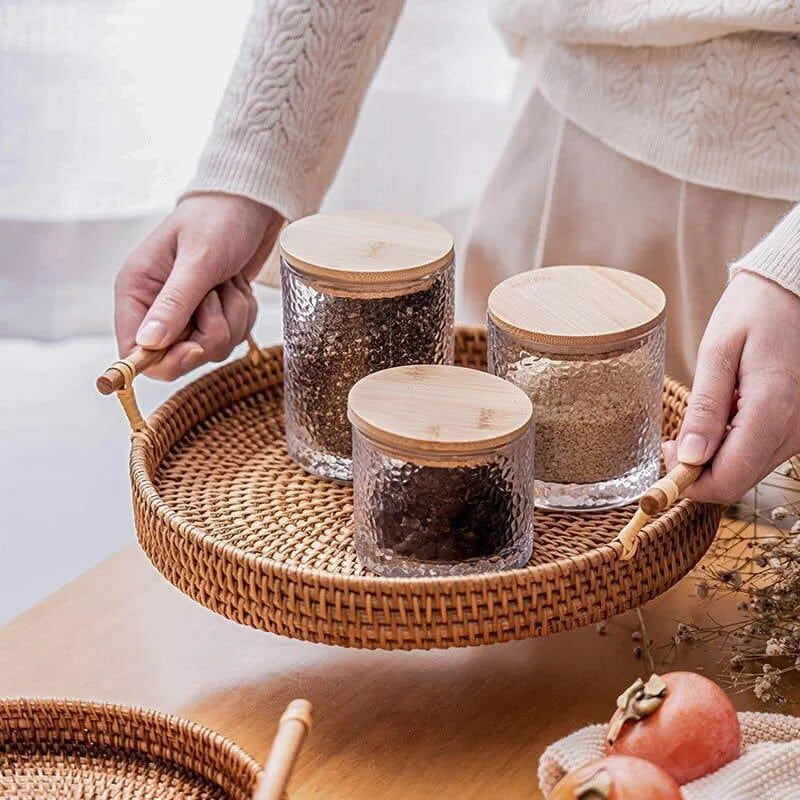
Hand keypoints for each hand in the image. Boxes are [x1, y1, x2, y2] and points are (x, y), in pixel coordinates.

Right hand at [114, 193, 282, 379]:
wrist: (251, 203)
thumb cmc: (219, 219)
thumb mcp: (198, 260)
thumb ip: (174, 303)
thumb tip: (148, 344)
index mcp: (136, 290)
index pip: (134, 351)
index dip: (166, 360)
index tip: (195, 347)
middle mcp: (156, 307)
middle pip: (179, 357)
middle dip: (210, 333)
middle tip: (219, 297)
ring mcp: (186, 313)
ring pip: (211, 349)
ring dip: (232, 319)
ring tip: (230, 283)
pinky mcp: (212, 315)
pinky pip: (232, 337)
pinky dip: (243, 315)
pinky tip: (239, 287)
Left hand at [663, 271, 799, 503]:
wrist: (794, 291)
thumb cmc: (754, 312)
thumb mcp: (718, 352)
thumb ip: (705, 408)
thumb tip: (690, 457)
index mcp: (772, 412)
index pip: (728, 479)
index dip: (690, 481)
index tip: (667, 454)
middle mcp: (794, 430)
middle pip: (737, 481)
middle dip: (699, 470)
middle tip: (675, 438)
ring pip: (748, 469)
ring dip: (716, 457)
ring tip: (703, 417)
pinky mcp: (798, 427)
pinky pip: (761, 452)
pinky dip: (734, 444)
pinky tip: (726, 412)